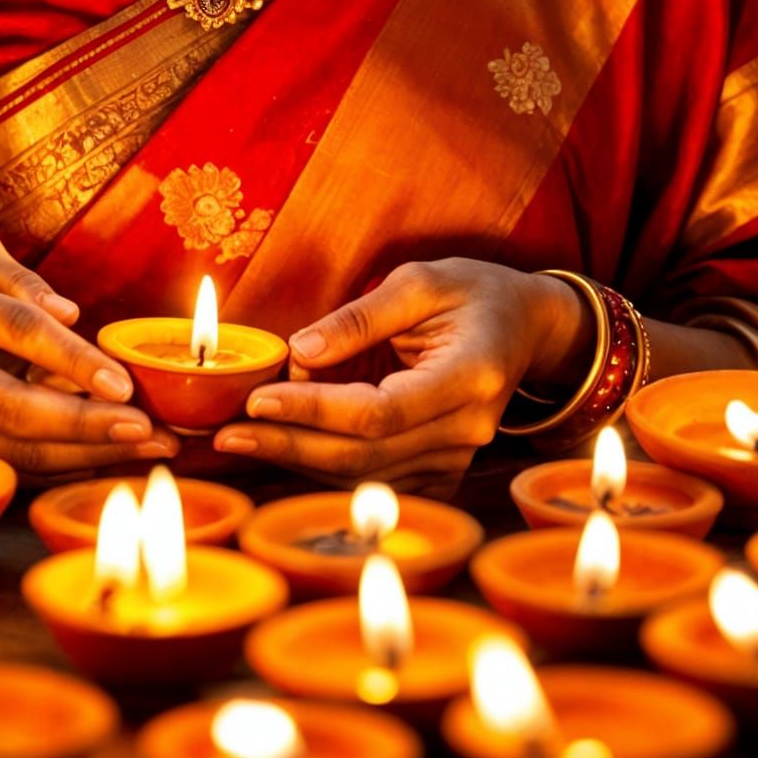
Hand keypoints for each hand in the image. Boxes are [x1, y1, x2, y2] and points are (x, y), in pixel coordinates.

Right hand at [0, 231, 178, 477]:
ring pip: (4, 448)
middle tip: (147, 433)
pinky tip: (96, 460)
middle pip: (8, 406)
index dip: (72, 359)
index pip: (14, 329)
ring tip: (140, 451)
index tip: (124, 385)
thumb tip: (71, 316)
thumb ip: (19, 280)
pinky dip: (48, 464)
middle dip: (84, 425)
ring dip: (78, 456)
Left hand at [212, 259, 587, 491]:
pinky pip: (378, 477)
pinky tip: (286, 448)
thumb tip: (300, 351)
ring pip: (366, 473)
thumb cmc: (473, 292)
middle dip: (291, 444)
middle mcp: (468, 427)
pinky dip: (329, 467)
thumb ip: (360, 316)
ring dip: (300, 458)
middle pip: (365, 453)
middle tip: (229, 434)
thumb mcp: (419, 280)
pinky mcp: (445, 467)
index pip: (377, 411)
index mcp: (469, 375)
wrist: (528, 326)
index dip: (313, 409)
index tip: (258, 398)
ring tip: (242, 438)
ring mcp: (459, 455)